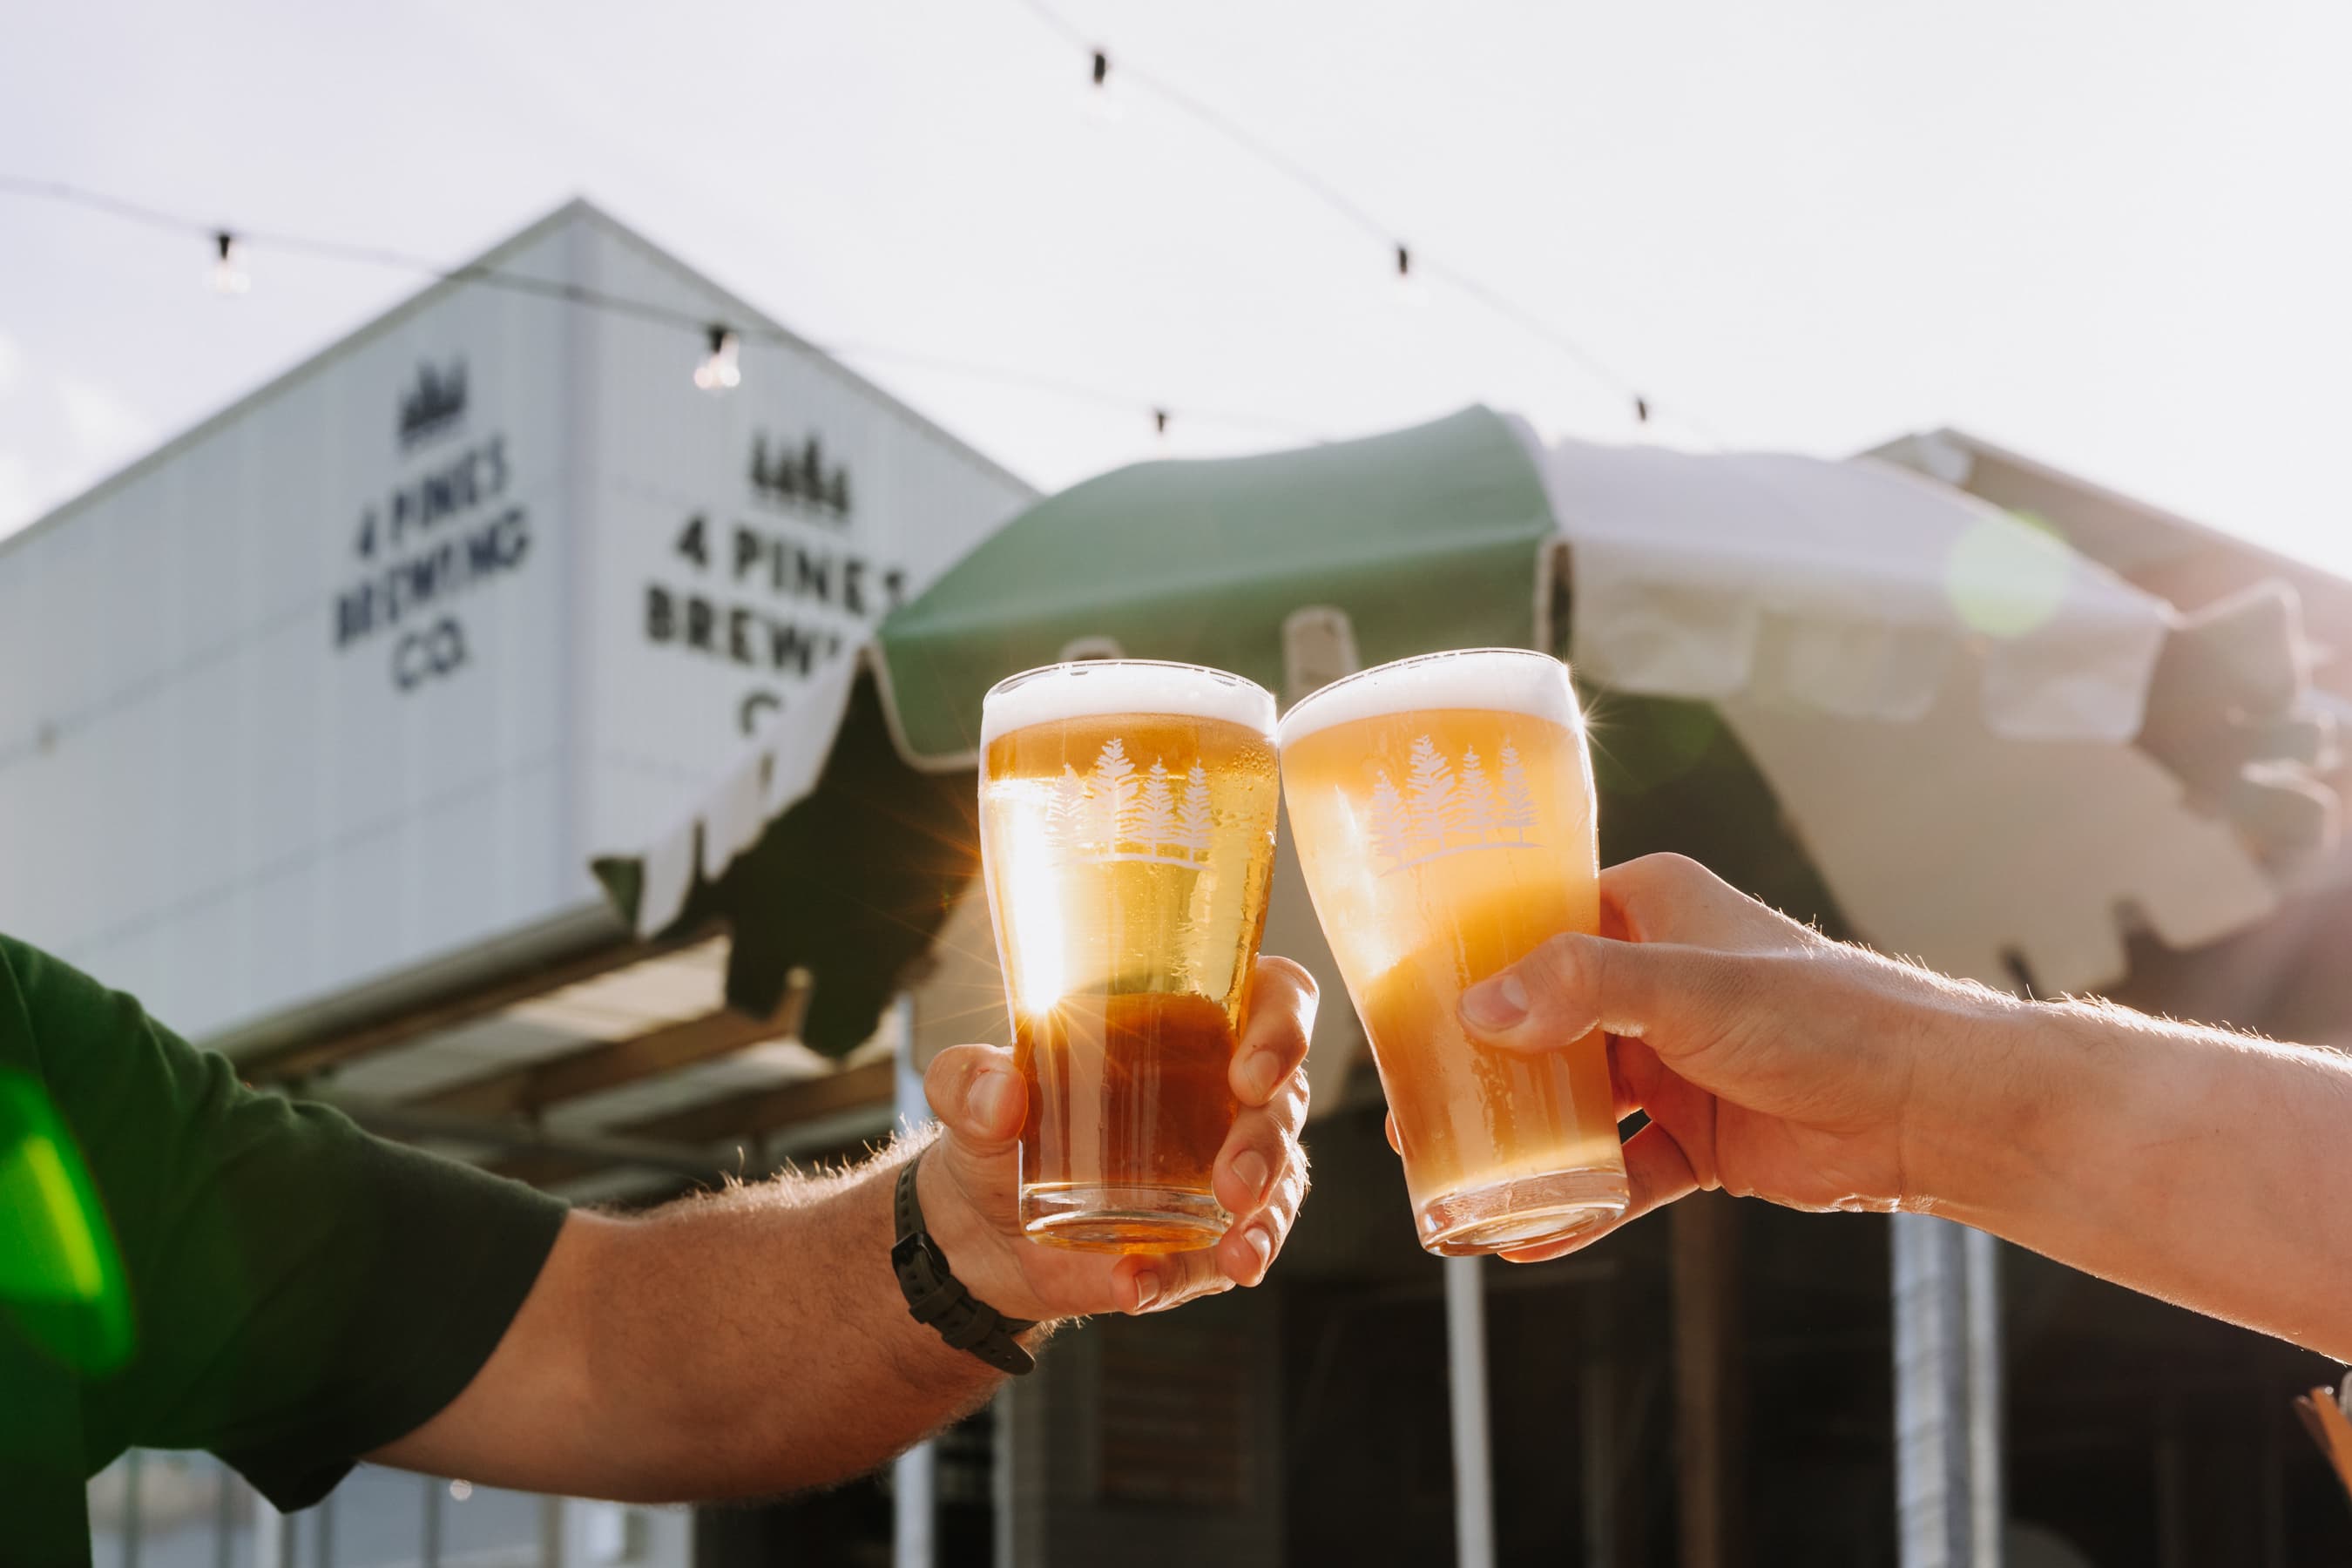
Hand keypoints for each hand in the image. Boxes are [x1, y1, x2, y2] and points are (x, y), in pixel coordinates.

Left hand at [916, 956, 1316, 1320]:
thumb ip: (967, 1081)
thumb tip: (1002, 1093)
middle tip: (1233, 1183)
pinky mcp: (1204, 1237)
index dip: (1283, 1027)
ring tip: (1233, 1254)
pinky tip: (1140, 1286)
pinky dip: (1188, 1277)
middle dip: (1268, 1143)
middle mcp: (1221, 1090)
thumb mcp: (963, 1090)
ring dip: (1264, 1220)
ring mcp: (1222, 1167)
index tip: (1251, 1071)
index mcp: (1185, 1022)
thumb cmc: (994, 1125)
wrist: (978, 1223)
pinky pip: (1221, 1256)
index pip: (1273, 998)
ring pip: (1280, 1183)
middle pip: (1284, 1100)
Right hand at [1442, 854, 2019, 1261]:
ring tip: (1449, 1175)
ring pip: (1573, 1103)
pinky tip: (1526, 1234)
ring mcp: (1674, 1064)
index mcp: (1651, 909)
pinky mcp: (1698, 1139)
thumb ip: (1583, 990)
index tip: (1403, 999)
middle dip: (1480, 1068)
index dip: (1471, 959)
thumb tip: (1479, 1010)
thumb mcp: (1690, 988)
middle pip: (1542, 1023)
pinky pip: (1619, 1172)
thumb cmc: (1828, 1017)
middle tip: (1411, 1107)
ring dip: (1520, 1141)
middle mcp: (1655, 981)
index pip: (1537, 922)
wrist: (1934, 1109)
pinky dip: (1576, 1200)